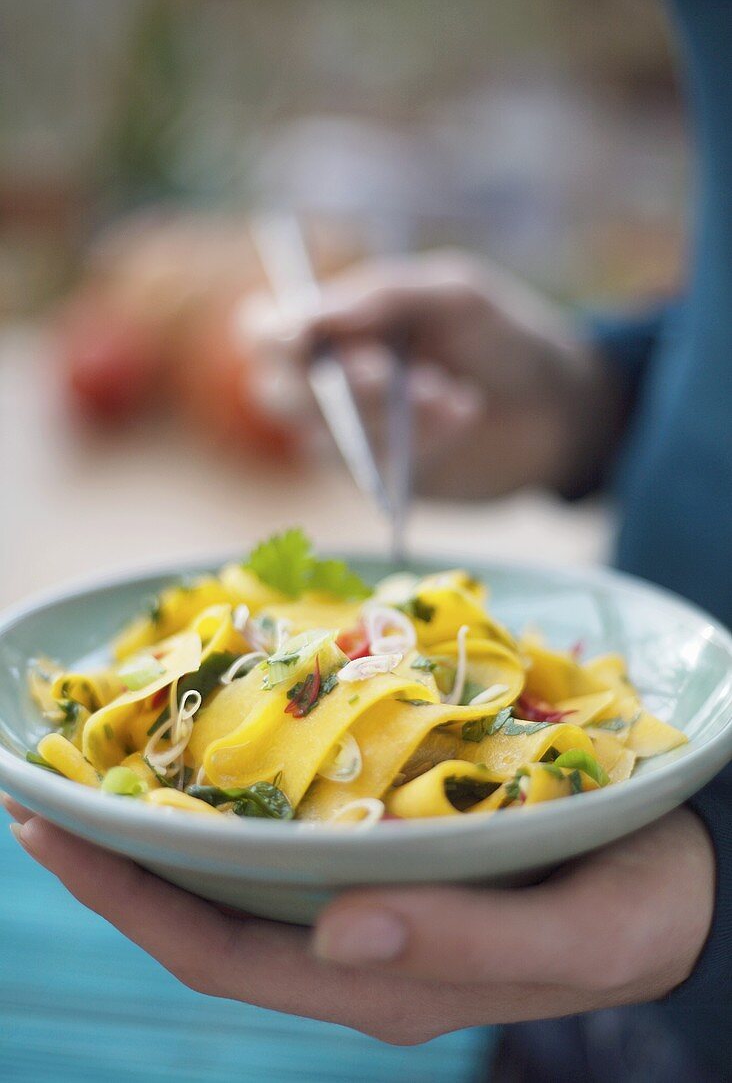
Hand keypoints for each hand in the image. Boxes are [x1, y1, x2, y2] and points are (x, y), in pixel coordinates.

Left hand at [4, 798, 713, 1045]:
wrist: (678, 874)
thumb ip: (472, 945)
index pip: (219, 953)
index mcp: (382, 978)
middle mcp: (354, 948)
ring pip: (236, 873)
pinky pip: (286, 834)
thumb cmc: (638, 905)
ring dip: (160, 825)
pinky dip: (231, 798)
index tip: (49, 831)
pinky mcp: (387, 857)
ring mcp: (366, 903)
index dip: (125, 900)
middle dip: (114, 859)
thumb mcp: (584, 935)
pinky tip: (210, 747)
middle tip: (43, 784)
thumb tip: (338, 935)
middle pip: (204, 913)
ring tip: (100, 759)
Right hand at [238, 251, 624, 498]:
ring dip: (387, 415)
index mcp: (337, 323)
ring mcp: (352, 437)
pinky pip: (369, 469)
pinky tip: (461, 415)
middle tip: (390, 374)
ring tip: (455, 392)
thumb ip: (385, 296)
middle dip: (333, 385)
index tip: (304, 337)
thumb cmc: (503, 337)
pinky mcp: (381, 480)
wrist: (561, 410)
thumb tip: (310, 314)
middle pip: (278, 393)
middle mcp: (330, 382)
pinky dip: (415, 441)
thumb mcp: (456, 294)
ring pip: (325, 436)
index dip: (270, 335)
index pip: (264, 331)